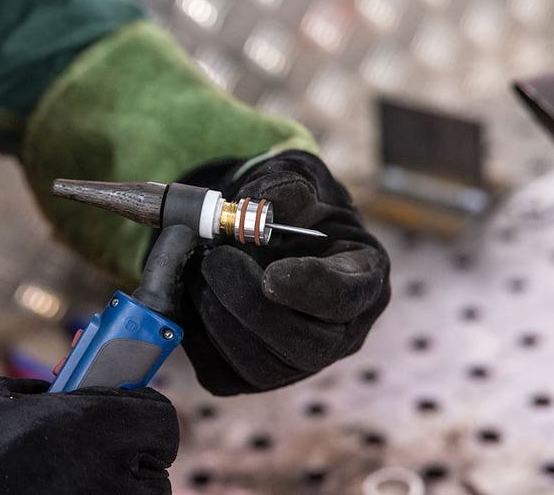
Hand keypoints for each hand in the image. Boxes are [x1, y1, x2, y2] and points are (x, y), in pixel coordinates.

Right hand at [0, 376, 177, 493]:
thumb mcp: (5, 396)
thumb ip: (58, 395)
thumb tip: (82, 393)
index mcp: (101, 428)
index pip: (160, 418)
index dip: (137, 412)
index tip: (116, 412)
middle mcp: (115, 478)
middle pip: (154, 466)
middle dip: (126, 454)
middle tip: (84, 450)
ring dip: (113, 487)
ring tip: (65, 480)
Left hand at [177, 150, 390, 394]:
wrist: (257, 232)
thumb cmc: (290, 205)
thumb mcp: (297, 177)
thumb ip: (287, 183)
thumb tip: (265, 201)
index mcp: (363, 277)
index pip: (347, 296)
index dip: (310, 289)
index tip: (271, 274)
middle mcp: (339, 332)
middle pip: (306, 346)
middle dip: (249, 305)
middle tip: (214, 260)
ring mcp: (296, 362)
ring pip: (259, 365)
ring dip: (216, 315)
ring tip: (197, 268)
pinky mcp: (250, 378)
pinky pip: (221, 373)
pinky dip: (196, 335)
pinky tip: (191, 293)